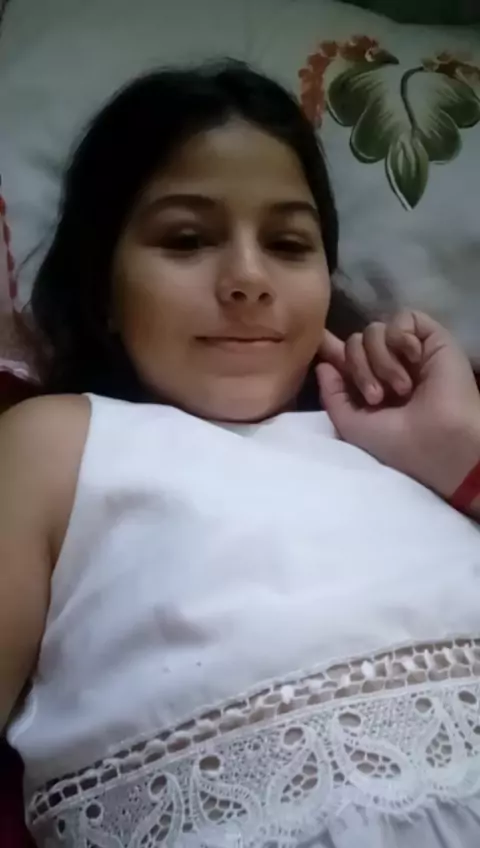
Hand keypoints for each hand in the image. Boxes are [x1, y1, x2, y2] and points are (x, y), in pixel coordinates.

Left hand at [317, 311, 479, 500]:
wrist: (440, 441)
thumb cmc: (398, 441)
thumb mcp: (352, 425)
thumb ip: (332, 395)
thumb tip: (323, 364)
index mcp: (370, 384)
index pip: (345, 356)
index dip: (330, 348)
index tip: (318, 340)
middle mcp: (388, 364)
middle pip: (354, 342)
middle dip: (358, 369)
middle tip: (377, 397)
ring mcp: (409, 351)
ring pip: (373, 330)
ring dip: (381, 361)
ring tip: (401, 389)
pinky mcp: (432, 338)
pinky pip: (403, 317)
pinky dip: (401, 337)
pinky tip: (414, 359)